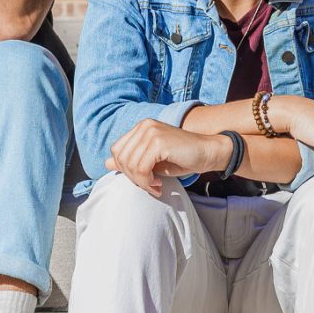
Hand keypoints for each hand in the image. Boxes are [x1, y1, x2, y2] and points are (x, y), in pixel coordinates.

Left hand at [106, 118, 225, 195]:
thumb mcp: (152, 161)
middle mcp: (144, 126)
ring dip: (141, 182)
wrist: (208, 153)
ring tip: (155, 186)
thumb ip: (131, 160)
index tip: (143, 179)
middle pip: (121, 158)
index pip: (117, 151)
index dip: (126, 169)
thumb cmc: (181, 158)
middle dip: (133, 177)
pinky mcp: (158, 142)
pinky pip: (141, 168)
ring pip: (130, 164)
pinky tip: (159, 184)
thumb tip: (106, 162)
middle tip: (150, 186)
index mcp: (141, 127)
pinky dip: (147, 182)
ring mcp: (151, 131)